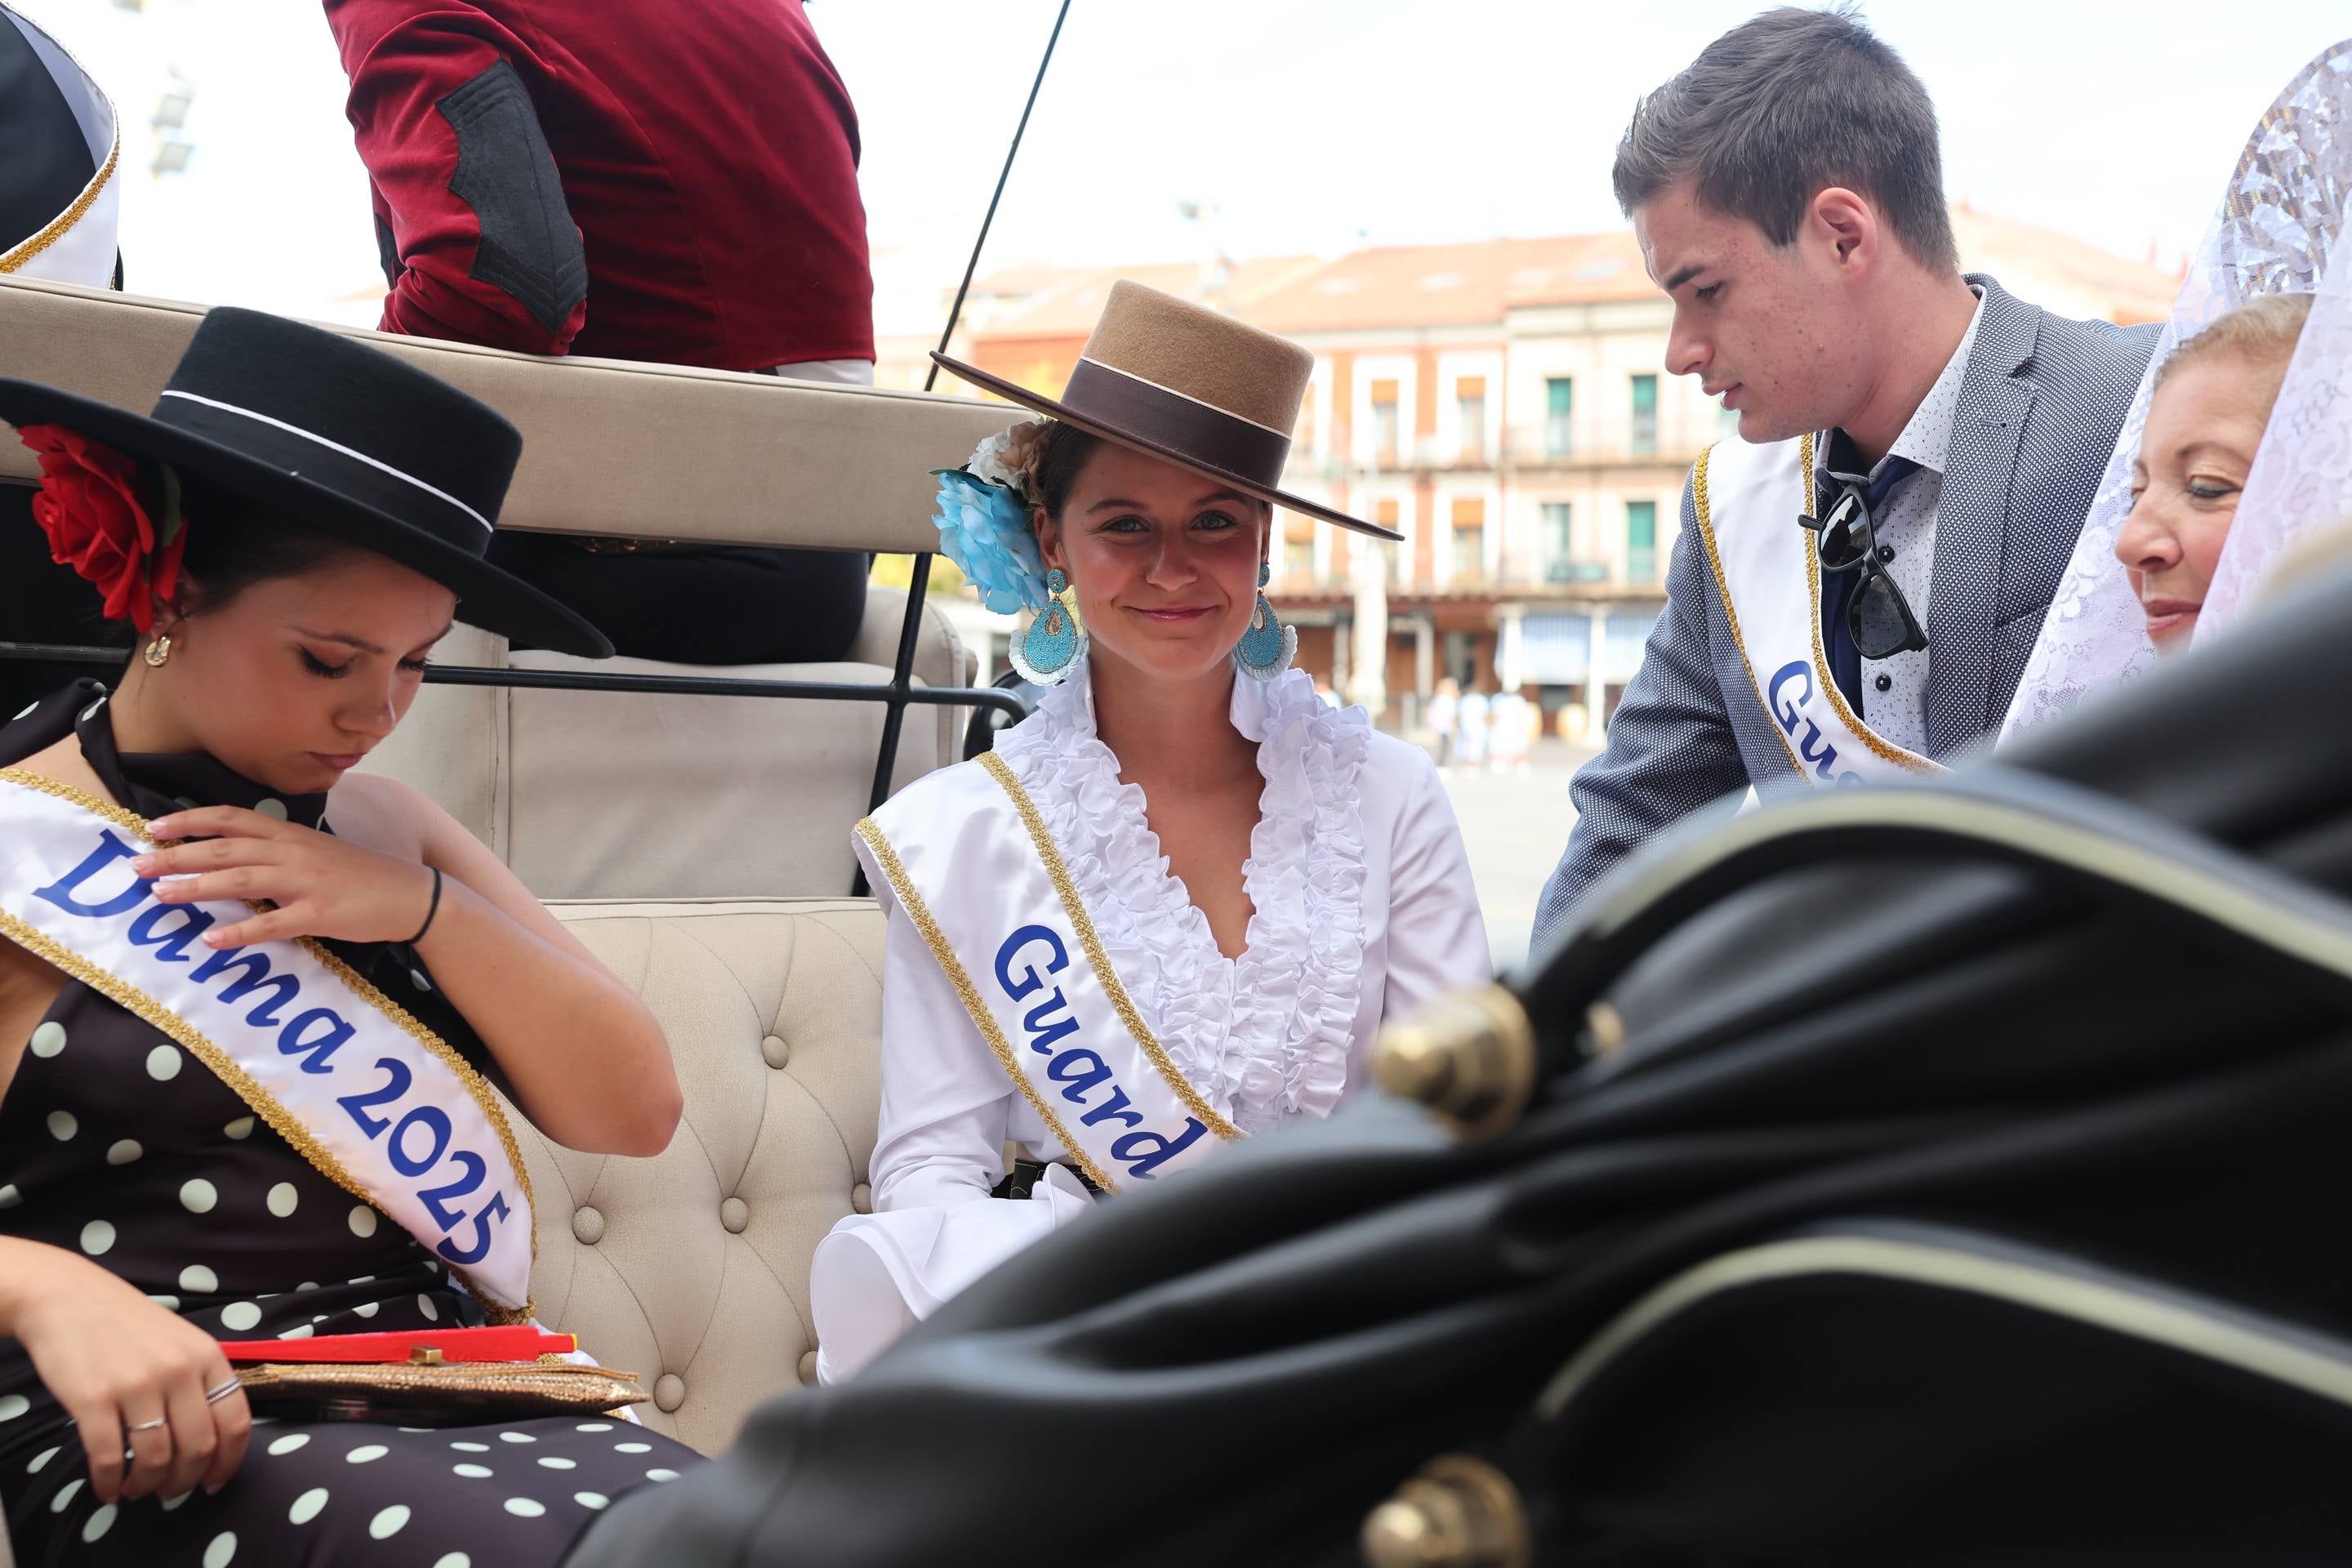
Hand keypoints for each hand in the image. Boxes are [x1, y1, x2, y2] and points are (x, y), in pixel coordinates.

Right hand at [10, 1248, 249, 1502]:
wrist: (68, 1297)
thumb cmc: (126, 1324)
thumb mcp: (181, 1341)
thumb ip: (199, 1381)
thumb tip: (211, 1440)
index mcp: (207, 1357)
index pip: (236, 1422)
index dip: (228, 1462)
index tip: (214, 1482)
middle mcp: (179, 1370)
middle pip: (199, 1447)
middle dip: (185, 1482)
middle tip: (169, 1492)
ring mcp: (137, 1384)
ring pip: (157, 1459)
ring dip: (147, 1486)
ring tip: (136, 1489)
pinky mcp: (94, 1398)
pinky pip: (109, 1458)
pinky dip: (109, 1483)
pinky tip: (107, 1488)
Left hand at [136, 806, 435, 948]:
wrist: (411, 895)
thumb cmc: (360, 876)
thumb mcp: (316, 852)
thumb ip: (277, 852)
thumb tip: (233, 858)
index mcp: (291, 834)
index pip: (232, 818)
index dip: (191, 821)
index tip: (153, 827)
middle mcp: (293, 852)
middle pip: (226, 847)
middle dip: (178, 855)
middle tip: (137, 865)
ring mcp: (306, 883)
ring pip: (241, 879)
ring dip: (197, 887)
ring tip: (160, 894)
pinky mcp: (320, 915)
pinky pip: (274, 924)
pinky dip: (241, 933)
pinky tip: (212, 941)